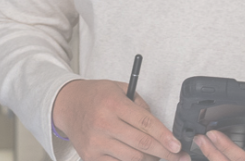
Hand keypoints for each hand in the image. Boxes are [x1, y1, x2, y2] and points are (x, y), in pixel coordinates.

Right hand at [51, 79, 187, 160]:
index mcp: (113, 104)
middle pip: (142, 144)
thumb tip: (161, 128)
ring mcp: (96, 142)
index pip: (145, 123)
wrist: (67, 105)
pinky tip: (138, 158)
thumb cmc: (95, 96)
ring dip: (149, 159)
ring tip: (157, 155)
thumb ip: (140, 105)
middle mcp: (103, 123)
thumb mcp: (119, 89)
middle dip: (164, 152)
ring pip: (133, 159)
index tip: (177, 145)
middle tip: (177, 156)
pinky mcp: (90, 156)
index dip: (165, 136)